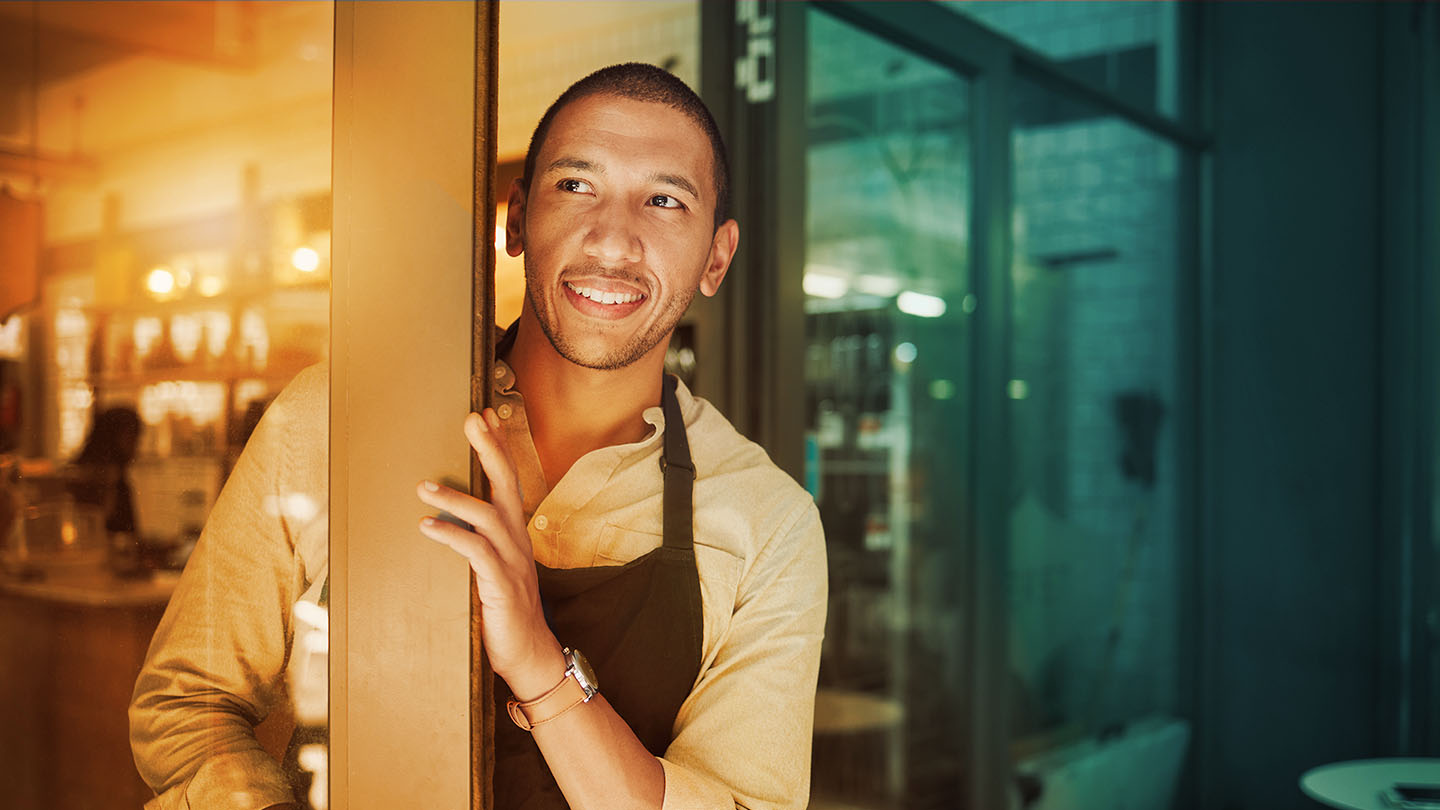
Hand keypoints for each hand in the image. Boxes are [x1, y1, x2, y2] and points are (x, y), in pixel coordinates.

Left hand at [416, 408, 564, 698]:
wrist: (531, 655)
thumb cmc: (507, 614)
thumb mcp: (494, 571)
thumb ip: (479, 545)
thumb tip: (447, 522)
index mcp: (516, 534)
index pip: (509, 481)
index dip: (499, 447)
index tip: (487, 417)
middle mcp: (518, 540)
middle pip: (507, 485)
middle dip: (490, 450)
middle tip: (472, 420)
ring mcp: (512, 561)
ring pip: (488, 516)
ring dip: (455, 498)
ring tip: (423, 486)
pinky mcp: (500, 584)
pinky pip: (475, 552)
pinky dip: (451, 535)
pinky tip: (427, 527)